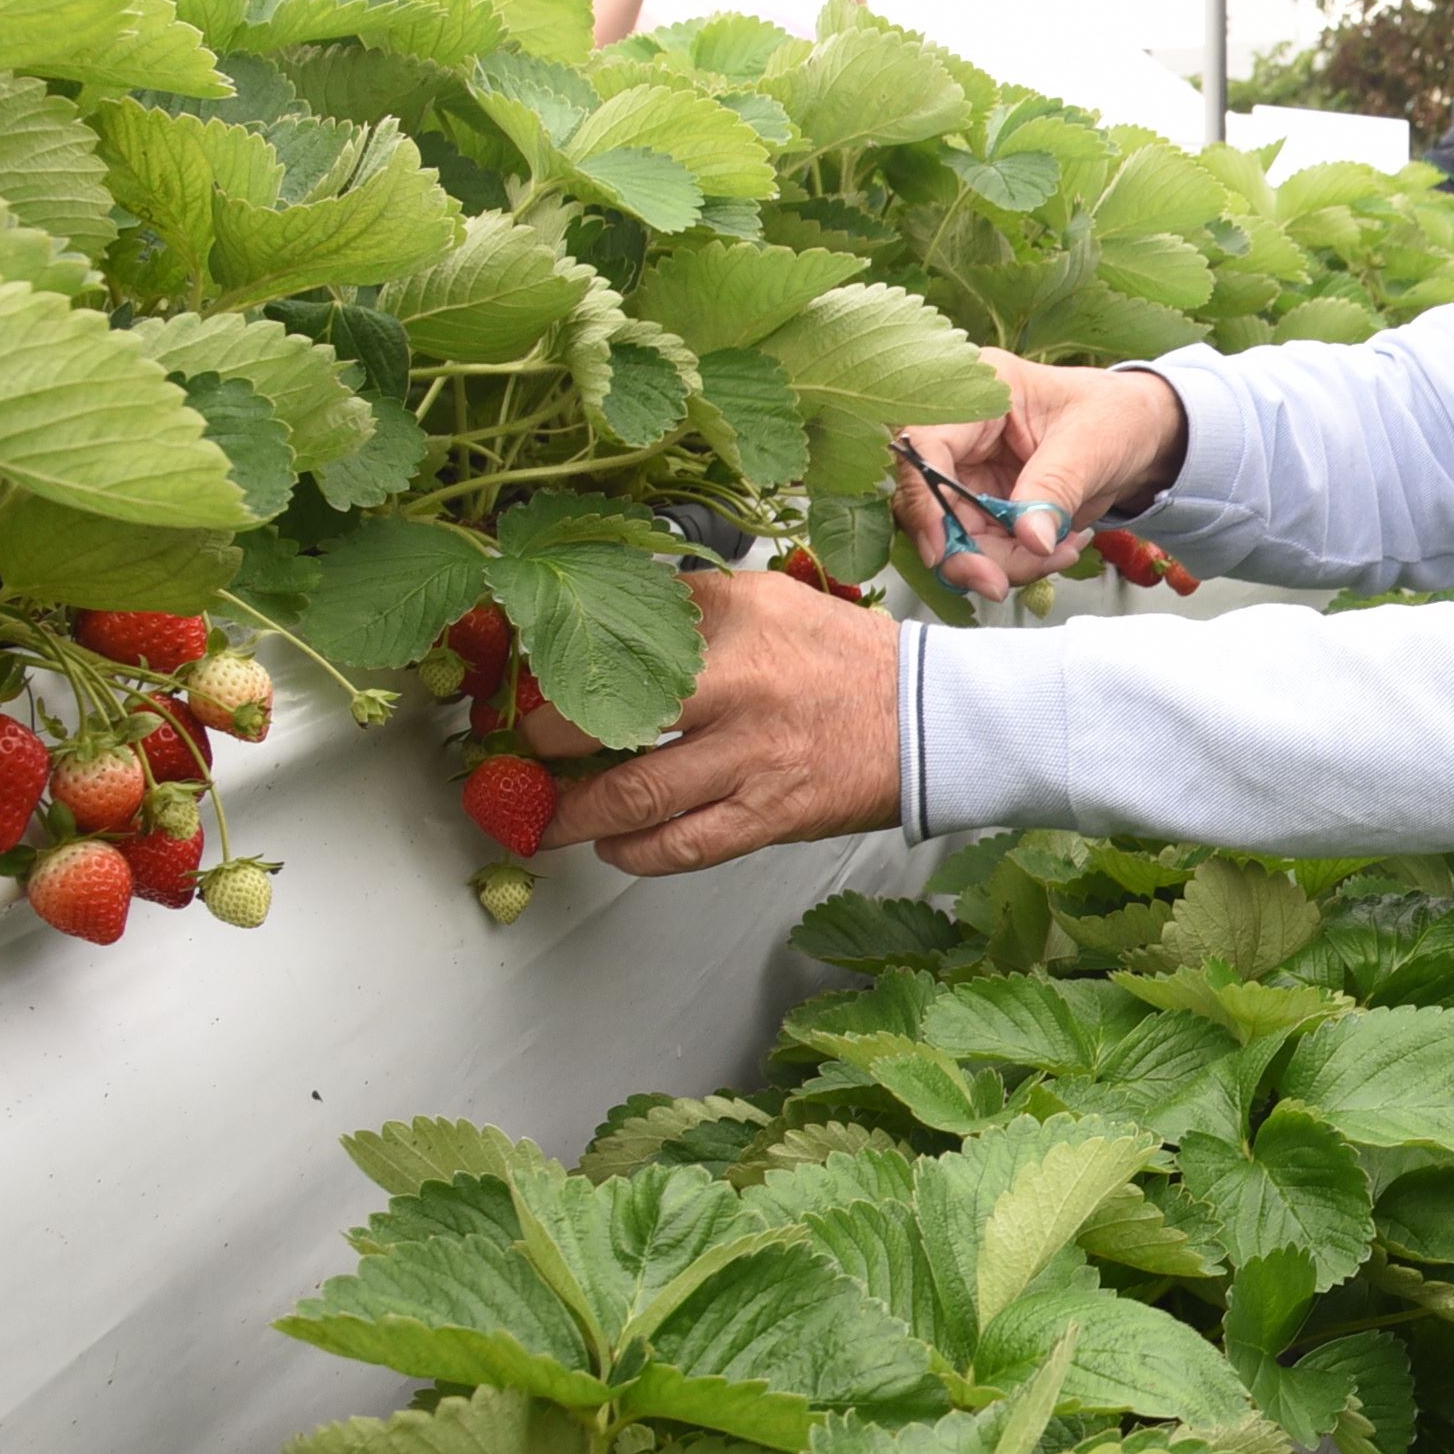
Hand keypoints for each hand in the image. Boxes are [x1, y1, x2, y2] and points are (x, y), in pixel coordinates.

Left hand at [530, 568, 900, 871]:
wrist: (934, 717)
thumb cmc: (848, 660)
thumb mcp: (771, 602)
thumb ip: (694, 605)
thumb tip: (616, 615)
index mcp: (735, 623)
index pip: (620, 636)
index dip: (557, 668)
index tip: (527, 686)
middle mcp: (738, 688)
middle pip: (607, 720)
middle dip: (546, 742)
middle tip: (519, 752)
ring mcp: (752, 758)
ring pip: (632, 795)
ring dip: (572, 811)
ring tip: (543, 815)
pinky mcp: (770, 816)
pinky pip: (682, 845)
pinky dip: (632, 852)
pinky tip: (610, 846)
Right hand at [895, 353, 1190, 598]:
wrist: (1140, 435)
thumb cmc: (1116, 416)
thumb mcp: (1091, 445)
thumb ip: (1055, 489)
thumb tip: (1028, 539)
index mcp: (980, 391)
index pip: (926, 447)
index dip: (926, 502)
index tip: (943, 550)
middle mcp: (963, 434)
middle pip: (933, 504)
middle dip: (967, 552)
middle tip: (1002, 582)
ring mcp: (971, 472)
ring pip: (955, 536)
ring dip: (1002, 562)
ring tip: (1062, 553)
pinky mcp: (985, 506)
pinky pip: (984, 548)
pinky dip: (1019, 562)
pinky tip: (1061, 549)